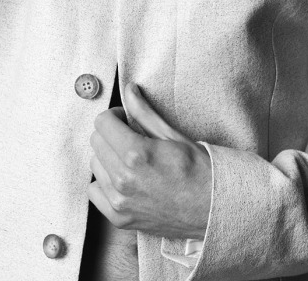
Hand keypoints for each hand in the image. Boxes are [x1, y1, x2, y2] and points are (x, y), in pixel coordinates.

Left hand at [88, 82, 211, 240]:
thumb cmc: (198, 170)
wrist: (213, 208)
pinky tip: (122, 179)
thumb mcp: (172, 135)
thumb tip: (129, 90)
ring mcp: (120, 202)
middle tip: (129, 137)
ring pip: (95, 165)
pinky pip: (94, 193)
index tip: (125, 119)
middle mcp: (123, 180)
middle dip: (110, 134)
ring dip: (108, 157)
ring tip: (129, 159)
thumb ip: (144, 112)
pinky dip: (104, 183)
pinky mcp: (120, 219)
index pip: (102, 122)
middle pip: (96, 142)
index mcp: (135, 154)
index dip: (114, 116)